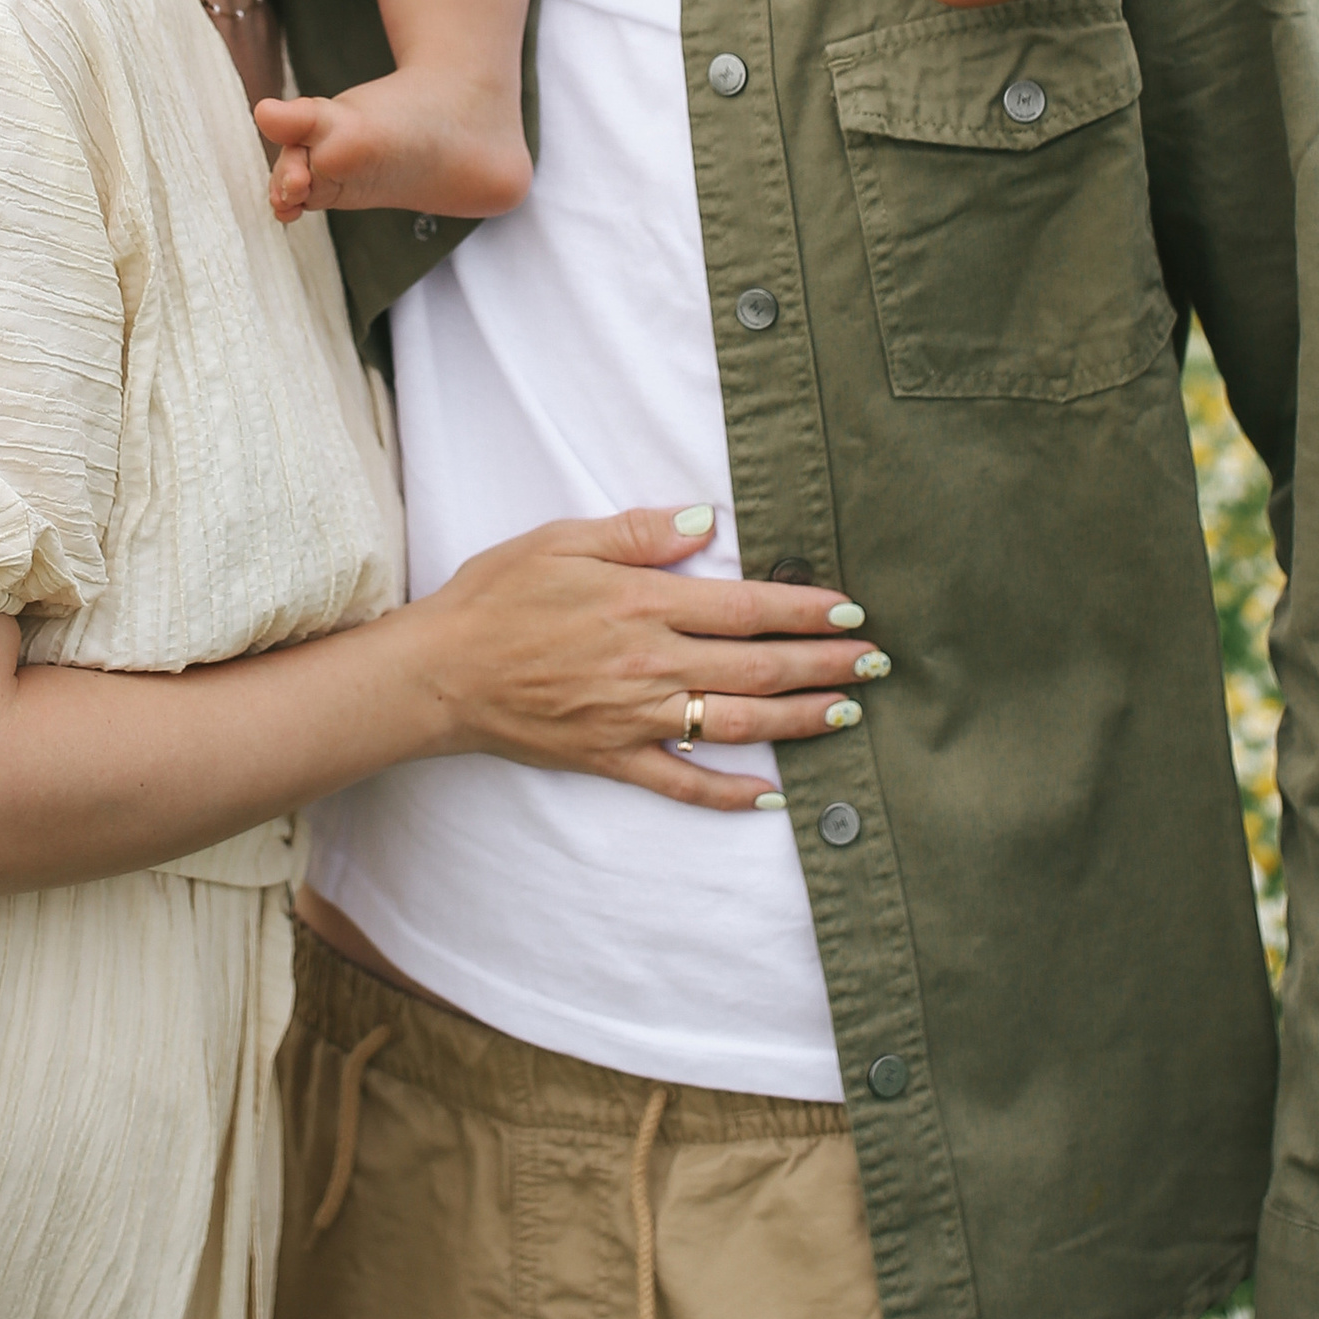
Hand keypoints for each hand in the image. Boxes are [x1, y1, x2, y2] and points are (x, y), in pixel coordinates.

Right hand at [403, 506, 879, 809]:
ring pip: (737, 725)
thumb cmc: (498, 595)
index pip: (746, 608)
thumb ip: (639, 532)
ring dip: (800, 721)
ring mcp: (635, 718)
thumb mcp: (563, 539)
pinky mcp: (613, 759)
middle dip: (825, 665)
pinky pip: (682, 784)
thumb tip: (707, 522)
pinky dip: (729, 794)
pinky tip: (770, 796)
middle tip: (878, 663)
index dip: (805, 611)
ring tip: (849, 712)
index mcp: (643, 603)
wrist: (440, 671)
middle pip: (758, 669)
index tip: (851, 611)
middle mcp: (651, 664)